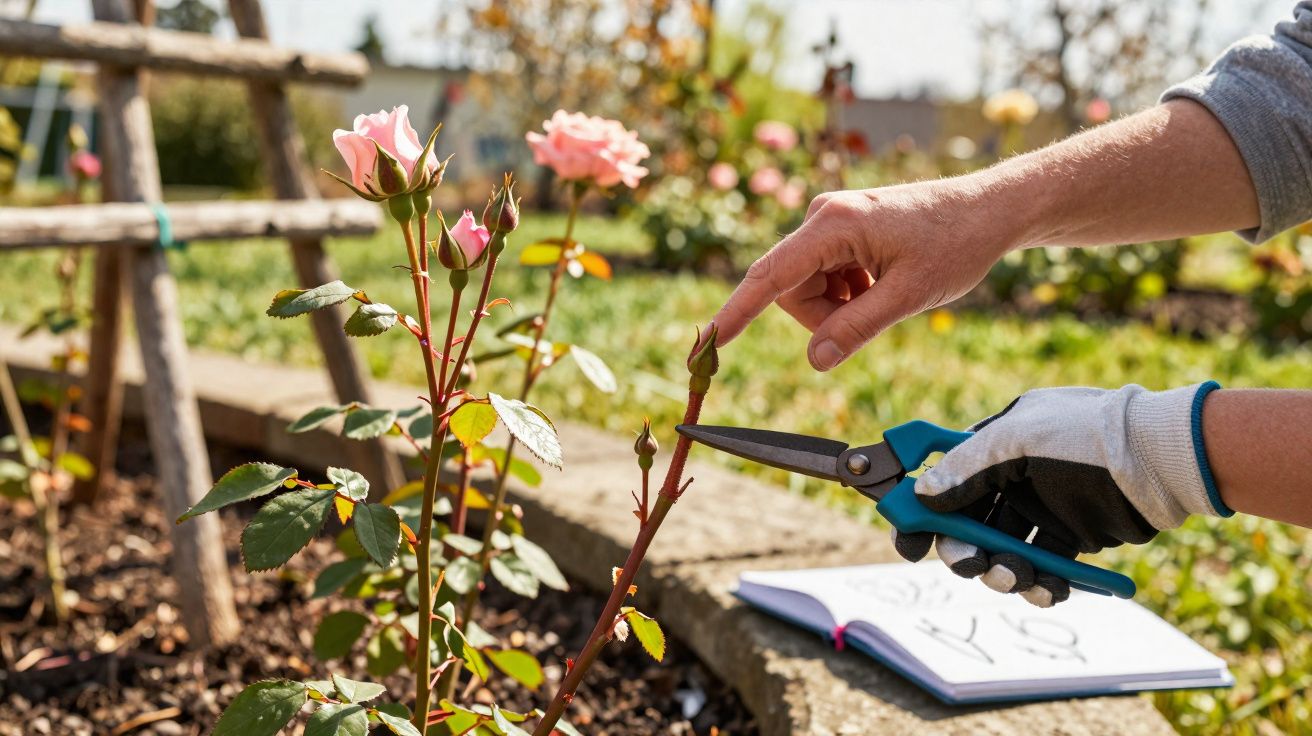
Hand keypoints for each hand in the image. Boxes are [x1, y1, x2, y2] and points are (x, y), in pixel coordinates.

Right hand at [712, 179, 1018, 369]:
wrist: (988, 210)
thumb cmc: (954, 244)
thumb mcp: (909, 296)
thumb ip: (857, 328)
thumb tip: (816, 359)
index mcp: (833, 225)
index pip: (770, 277)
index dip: (737, 313)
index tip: (708, 342)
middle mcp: (821, 217)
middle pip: (790, 291)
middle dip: (824, 316)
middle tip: (873, 314)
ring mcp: (829, 223)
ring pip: (807, 289)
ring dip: (840, 306)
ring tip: (886, 293)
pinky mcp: (840, 231)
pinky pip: (824, 278)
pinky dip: (849, 293)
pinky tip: (884, 283)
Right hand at [894, 383, 1227, 606]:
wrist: (1161, 459)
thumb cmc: (1088, 436)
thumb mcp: (1018, 441)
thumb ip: (966, 468)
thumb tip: (923, 494)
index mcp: (996, 443)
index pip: (943, 479)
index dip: (921, 511)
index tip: (909, 543)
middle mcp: (1014, 475)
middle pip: (968, 522)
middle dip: (964, 549)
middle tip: (972, 564)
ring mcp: (1044, 505)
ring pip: (1003, 549)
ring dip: (1003, 570)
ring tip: (1019, 577)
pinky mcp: (1073, 533)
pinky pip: (1043, 564)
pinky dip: (1041, 581)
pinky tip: (1050, 587)